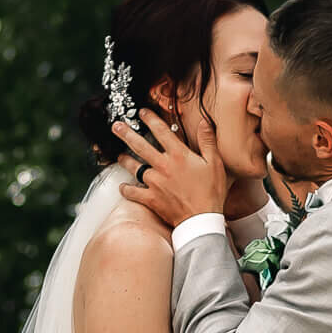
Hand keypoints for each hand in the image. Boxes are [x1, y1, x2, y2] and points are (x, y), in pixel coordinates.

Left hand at [116, 105, 227, 228]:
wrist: (201, 220)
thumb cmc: (211, 193)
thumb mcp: (215, 164)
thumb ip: (207, 141)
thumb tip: (204, 122)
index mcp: (179, 155)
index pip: (161, 131)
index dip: (150, 119)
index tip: (142, 112)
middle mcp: (163, 166)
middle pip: (140, 145)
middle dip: (126, 133)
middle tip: (116, 127)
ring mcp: (155, 182)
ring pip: (134, 167)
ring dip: (125, 160)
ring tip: (119, 155)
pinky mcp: (151, 198)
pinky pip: (133, 193)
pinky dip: (126, 190)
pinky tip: (123, 187)